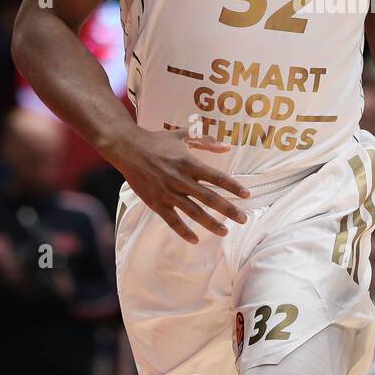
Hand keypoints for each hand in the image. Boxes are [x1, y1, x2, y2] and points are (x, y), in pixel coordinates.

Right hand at [111, 128, 250, 243]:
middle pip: (208, 197)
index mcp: (188, 162)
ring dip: (210, 223)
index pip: (216, 177)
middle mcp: (179, 179)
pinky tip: (195, 239)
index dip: (232, 186)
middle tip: (243, 219)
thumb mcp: (182, 135)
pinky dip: (183, 231)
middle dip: (228, 209)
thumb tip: (227, 147)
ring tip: (225, 231)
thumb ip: (206, 141)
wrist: (127, 148)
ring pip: (192, 211)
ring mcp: (167, 192)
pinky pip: (171, 220)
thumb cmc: (157, 141)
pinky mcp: (155, 202)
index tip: (246, 195)